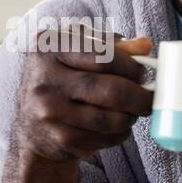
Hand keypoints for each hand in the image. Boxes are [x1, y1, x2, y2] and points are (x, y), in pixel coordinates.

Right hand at [13, 26, 153, 163]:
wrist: (31, 122)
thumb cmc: (63, 77)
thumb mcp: (79, 49)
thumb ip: (112, 45)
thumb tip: (145, 44)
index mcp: (49, 46)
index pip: (105, 57)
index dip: (133, 67)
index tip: (144, 73)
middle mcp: (45, 78)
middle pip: (112, 91)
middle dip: (141, 98)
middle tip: (150, 98)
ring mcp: (50, 111)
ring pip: (113, 119)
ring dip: (131, 117)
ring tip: (130, 112)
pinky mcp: (59, 138)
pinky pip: (106, 138)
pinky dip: (119, 134)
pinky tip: (114, 127)